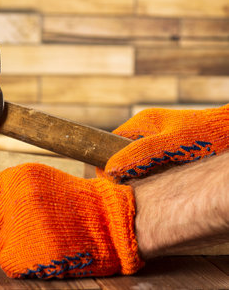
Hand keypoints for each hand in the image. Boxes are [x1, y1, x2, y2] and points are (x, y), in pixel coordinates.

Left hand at [0, 163, 142, 277]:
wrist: (108, 222)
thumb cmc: (73, 202)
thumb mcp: (37, 181)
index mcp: (19, 177)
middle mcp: (16, 199)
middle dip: (7, 225)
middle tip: (38, 221)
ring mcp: (20, 228)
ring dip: (15, 244)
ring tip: (44, 234)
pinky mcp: (24, 254)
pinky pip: (7, 262)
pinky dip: (21, 261)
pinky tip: (43, 249)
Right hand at [105, 104, 227, 179]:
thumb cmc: (205, 135)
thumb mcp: (168, 145)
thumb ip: (138, 154)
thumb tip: (109, 168)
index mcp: (141, 122)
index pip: (109, 142)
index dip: (105, 162)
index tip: (108, 182)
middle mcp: (147, 128)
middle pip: (122, 153)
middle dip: (121, 171)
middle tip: (127, 189)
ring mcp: (158, 138)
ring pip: (136, 160)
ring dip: (137, 174)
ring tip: (143, 189)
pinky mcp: (169, 149)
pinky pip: (151, 164)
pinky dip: (151, 174)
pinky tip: (158, 184)